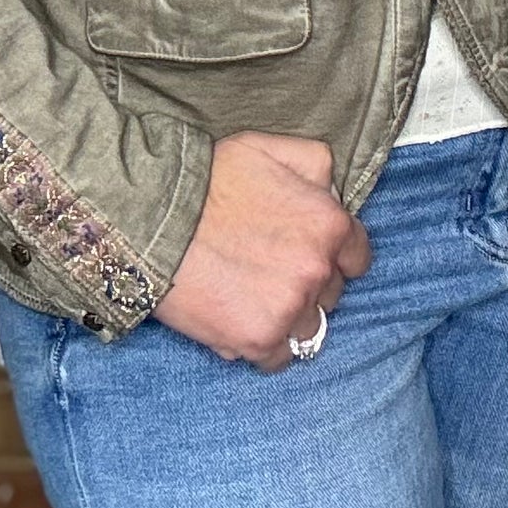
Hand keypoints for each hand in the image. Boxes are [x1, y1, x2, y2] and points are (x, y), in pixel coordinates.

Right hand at [153, 129, 371, 370]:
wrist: (150, 217)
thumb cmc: (207, 179)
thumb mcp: (269, 148)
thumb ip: (315, 167)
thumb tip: (333, 192)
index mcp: (328, 223)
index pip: (357, 257)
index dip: (333, 256)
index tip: (307, 257)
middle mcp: (317, 270)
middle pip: (332, 294)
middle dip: (307, 284)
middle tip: (267, 271)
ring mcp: (290, 308)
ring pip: (309, 329)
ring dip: (286, 317)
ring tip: (248, 297)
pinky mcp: (259, 340)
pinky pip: (279, 359)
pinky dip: (263, 345)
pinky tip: (238, 321)